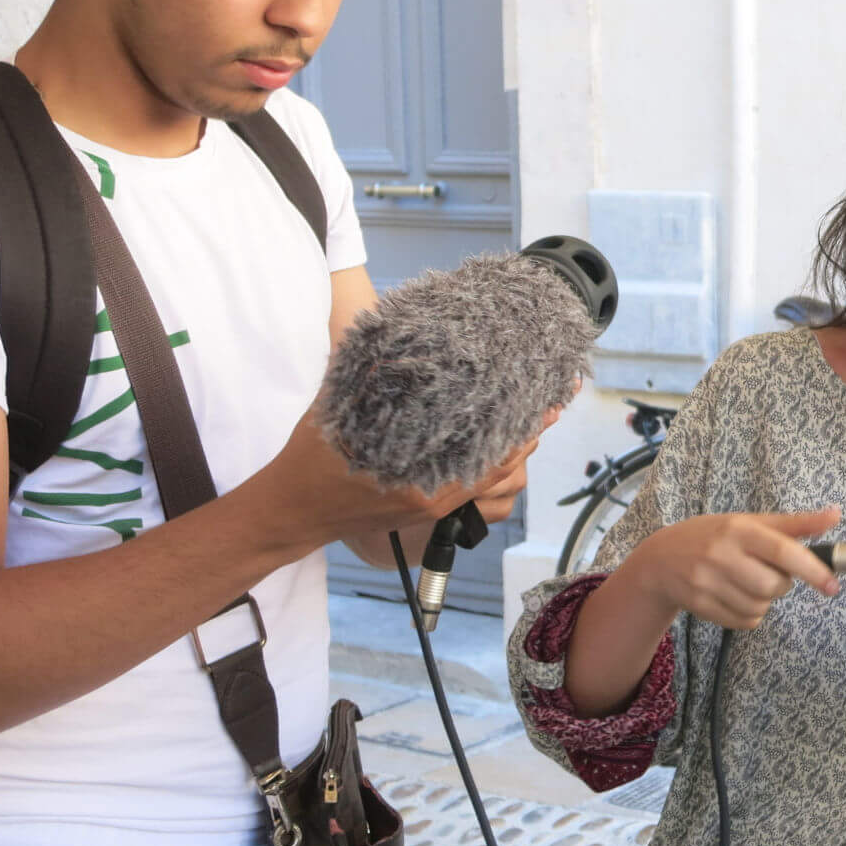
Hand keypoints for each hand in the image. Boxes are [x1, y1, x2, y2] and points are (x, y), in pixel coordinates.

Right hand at [263, 401, 558, 541]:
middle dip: (527, 432)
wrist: (292, 510)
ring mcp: (433, 506)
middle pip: (501, 467)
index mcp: (420, 481)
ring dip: (515, 448)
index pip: (491, 454)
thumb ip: (369, 376)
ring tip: (539, 418)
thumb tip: (397, 335)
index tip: (547, 402)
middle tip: (553, 402)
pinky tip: (506, 441)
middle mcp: (434, 498)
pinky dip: (495, 462)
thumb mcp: (337, 407)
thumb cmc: (310, 460)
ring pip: (493, 479)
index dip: (523, 427)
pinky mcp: (427, 507)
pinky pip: (474, 485)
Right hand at [629, 505, 841, 629]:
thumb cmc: (714, 536)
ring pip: (759, 607)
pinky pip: (744, 622)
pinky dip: (751, 615)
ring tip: (748, 582)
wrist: (660, 559)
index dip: (812, 569)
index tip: (833, 585)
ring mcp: (707, 582)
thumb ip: (794, 523)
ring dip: (765, 601)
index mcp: (738, 529)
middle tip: (769, 572)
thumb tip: (836, 515)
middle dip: (781, 584)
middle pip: (772, 586)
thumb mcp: (750, 522)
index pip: (782, 550)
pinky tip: (736, 597)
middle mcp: (721, 554)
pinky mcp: (700, 605)